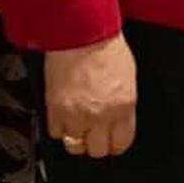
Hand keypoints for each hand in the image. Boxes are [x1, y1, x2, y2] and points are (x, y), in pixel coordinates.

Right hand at [45, 33, 136, 158]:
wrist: (82, 32)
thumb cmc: (106, 46)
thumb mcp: (128, 75)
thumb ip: (123, 102)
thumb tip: (119, 118)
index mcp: (124, 105)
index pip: (122, 142)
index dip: (116, 143)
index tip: (112, 141)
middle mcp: (101, 115)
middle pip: (98, 150)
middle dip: (96, 143)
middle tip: (94, 133)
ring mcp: (77, 115)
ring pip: (75, 146)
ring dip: (76, 136)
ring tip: (78, 124)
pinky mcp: (56, 111)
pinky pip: (56, 133)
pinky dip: (59, 126)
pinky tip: (65, 114)